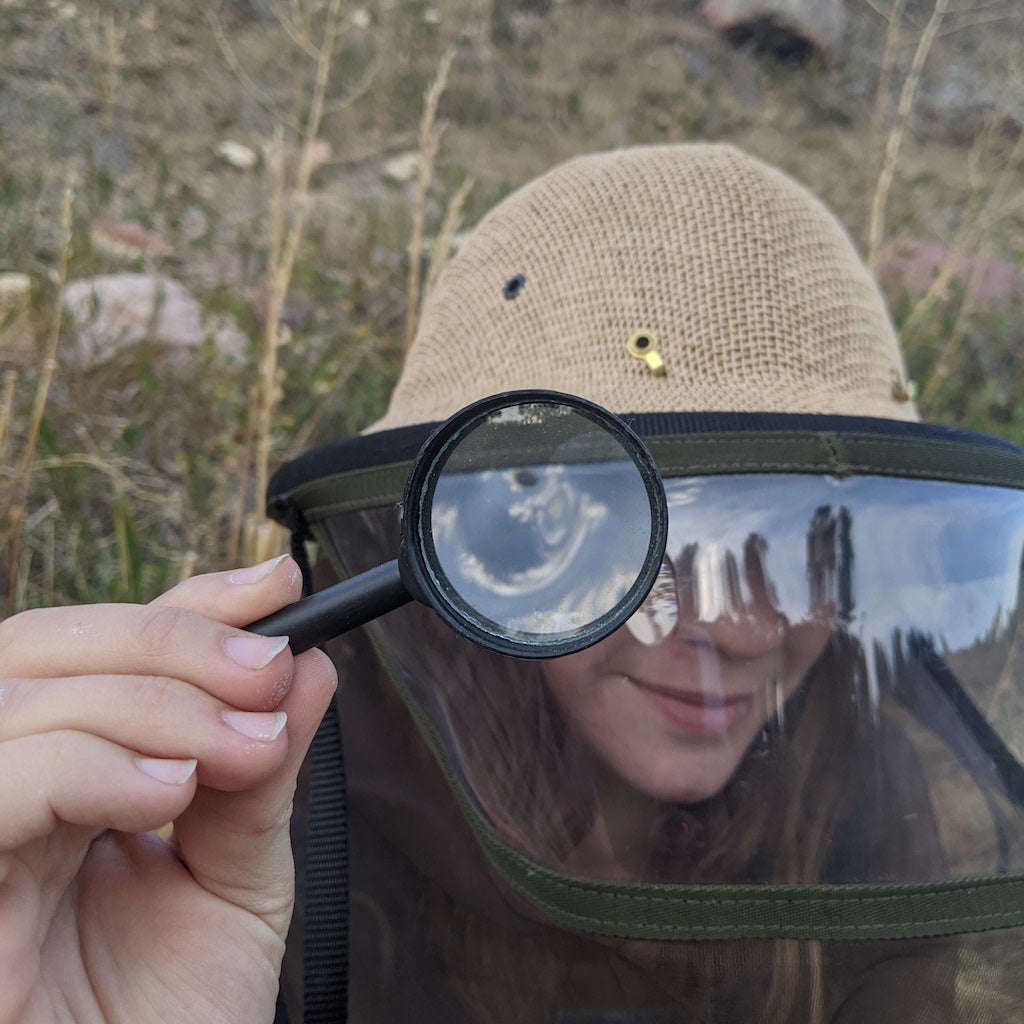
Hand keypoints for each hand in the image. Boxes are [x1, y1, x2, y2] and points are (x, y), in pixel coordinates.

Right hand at [0, 555, 336, 1022]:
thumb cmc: (176, 1020)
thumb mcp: (238, 879)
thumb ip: (262, 776)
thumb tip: (308, 669)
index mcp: (69, 778)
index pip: (104, 648)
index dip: (187, 601)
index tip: (278, 586)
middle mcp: (6, 792)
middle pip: (42, 646)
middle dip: (170, 639)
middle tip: (268, 671)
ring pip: (16, 695)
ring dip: (148, 698)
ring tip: (238, 746)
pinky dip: (87, 762)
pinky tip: (168, 789)